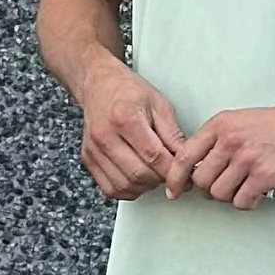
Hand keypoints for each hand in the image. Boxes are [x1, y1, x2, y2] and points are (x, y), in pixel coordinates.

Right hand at [77, 67, 188, 202]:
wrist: (99, 84)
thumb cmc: (128, 91)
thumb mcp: (159, 105)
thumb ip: (173, 135)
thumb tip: (187, 161)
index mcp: (124, 117)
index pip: (153, 156)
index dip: (173, 170)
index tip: (185, 174)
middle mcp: (104, 135)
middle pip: (138, 174)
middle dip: (160, 179)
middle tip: (171, 173)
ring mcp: (93, 149)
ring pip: (124, 185)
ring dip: (145, 186)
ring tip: (154, 173)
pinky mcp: (87, 159)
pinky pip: (110, 188)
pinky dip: (128, 189)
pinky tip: (137, 178)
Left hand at [175, 102, 274, 209]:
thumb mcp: (239, 121)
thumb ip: (215, 140)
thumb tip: (194, 168)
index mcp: (220, 125)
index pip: (184, 156)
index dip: (174, 178)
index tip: (172, 190)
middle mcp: (230, 141)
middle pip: (200, 180)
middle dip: (208, 190)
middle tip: (222, 186)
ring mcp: (246, 159)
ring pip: (219, 194)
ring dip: (228, 197)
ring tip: (241, 187)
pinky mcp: (263, 176)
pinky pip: (241, 202)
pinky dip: (246, 202)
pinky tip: (254, 194)